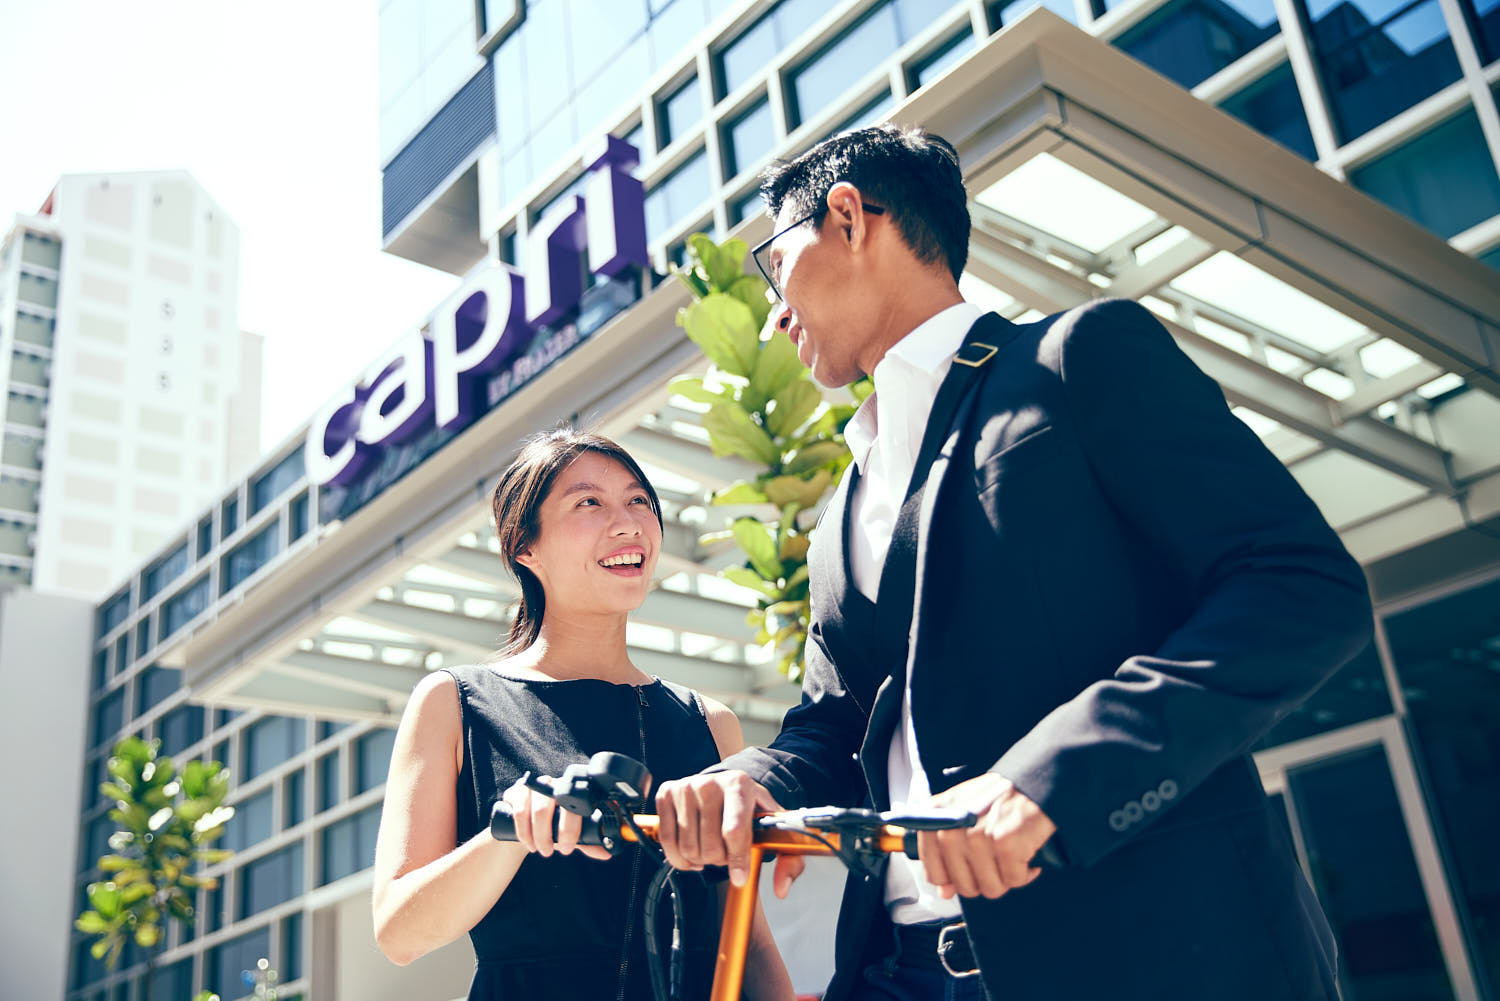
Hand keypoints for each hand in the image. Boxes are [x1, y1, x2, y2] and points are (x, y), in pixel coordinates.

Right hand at [500, 778, 610, 860]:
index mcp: (572, 792)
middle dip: (549, 835)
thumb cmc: (554, 825)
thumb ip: (587, 842)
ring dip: (536, 835)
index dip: (570, 829)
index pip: (575, 804)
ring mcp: (535, 786)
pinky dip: (523, 830)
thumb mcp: (571, 833)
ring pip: (536, 809)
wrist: (528, 821)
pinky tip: (526, 842)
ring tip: (538, 849)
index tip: (568, 848)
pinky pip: (519, 809)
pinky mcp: (517, 791)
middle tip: (548, 852)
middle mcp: (554, 784)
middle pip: (552, 806)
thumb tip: (606, 853)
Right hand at [655, 770, 793, 888]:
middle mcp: (710, 782)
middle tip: (726, 854)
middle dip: (721, 860)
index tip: (740, 876)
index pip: (734, 831)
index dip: (737, 859)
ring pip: (688, 847)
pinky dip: (680, 857)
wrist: (724, 787)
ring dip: (701, 859)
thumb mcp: (774, 827)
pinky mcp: (666, 794)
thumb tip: (781, 889)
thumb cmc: (749, 810)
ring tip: (711, 849)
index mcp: (740, 784)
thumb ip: (788, 859)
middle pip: (710, 845)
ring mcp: (685, 787)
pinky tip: (692, 853)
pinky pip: (667, 842)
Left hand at [917, 773, 1055, 899]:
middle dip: (982, 883)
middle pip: (963, 884)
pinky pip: (1013, 879)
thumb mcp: (963, 816)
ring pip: (989, 887)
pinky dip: (1024, 873)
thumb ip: (946, 853)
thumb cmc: (998, 799)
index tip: (962, 876)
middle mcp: (955, 824)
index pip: (932, 870)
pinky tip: (1024, 856)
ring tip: (1009, 860)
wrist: (1032, 784)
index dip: (950, 880)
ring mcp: (979, 834)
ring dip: (1005, 880)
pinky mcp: (1006, 841)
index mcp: (938, 815)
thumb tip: (944, 891)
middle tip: (994, 866)